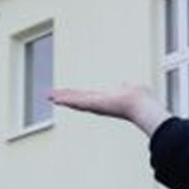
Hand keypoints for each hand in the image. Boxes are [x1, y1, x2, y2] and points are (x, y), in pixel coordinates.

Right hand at [48, 84, 169, 135]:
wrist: (140, 104)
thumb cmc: (138, 97)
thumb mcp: (129, 87)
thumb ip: (125, 86)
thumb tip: (125, 83)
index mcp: (104, 98)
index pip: (86, 96)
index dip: (75, 95)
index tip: (65, 94)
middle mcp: (97, 103)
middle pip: (76, 99)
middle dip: (63, 97)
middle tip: (49, 96)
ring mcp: (94, 105)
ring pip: (73, 101)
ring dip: (61, 98)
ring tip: (48, 96)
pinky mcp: (93, 104)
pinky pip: (76, 102)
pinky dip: (66, 100)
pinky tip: (56, 99)